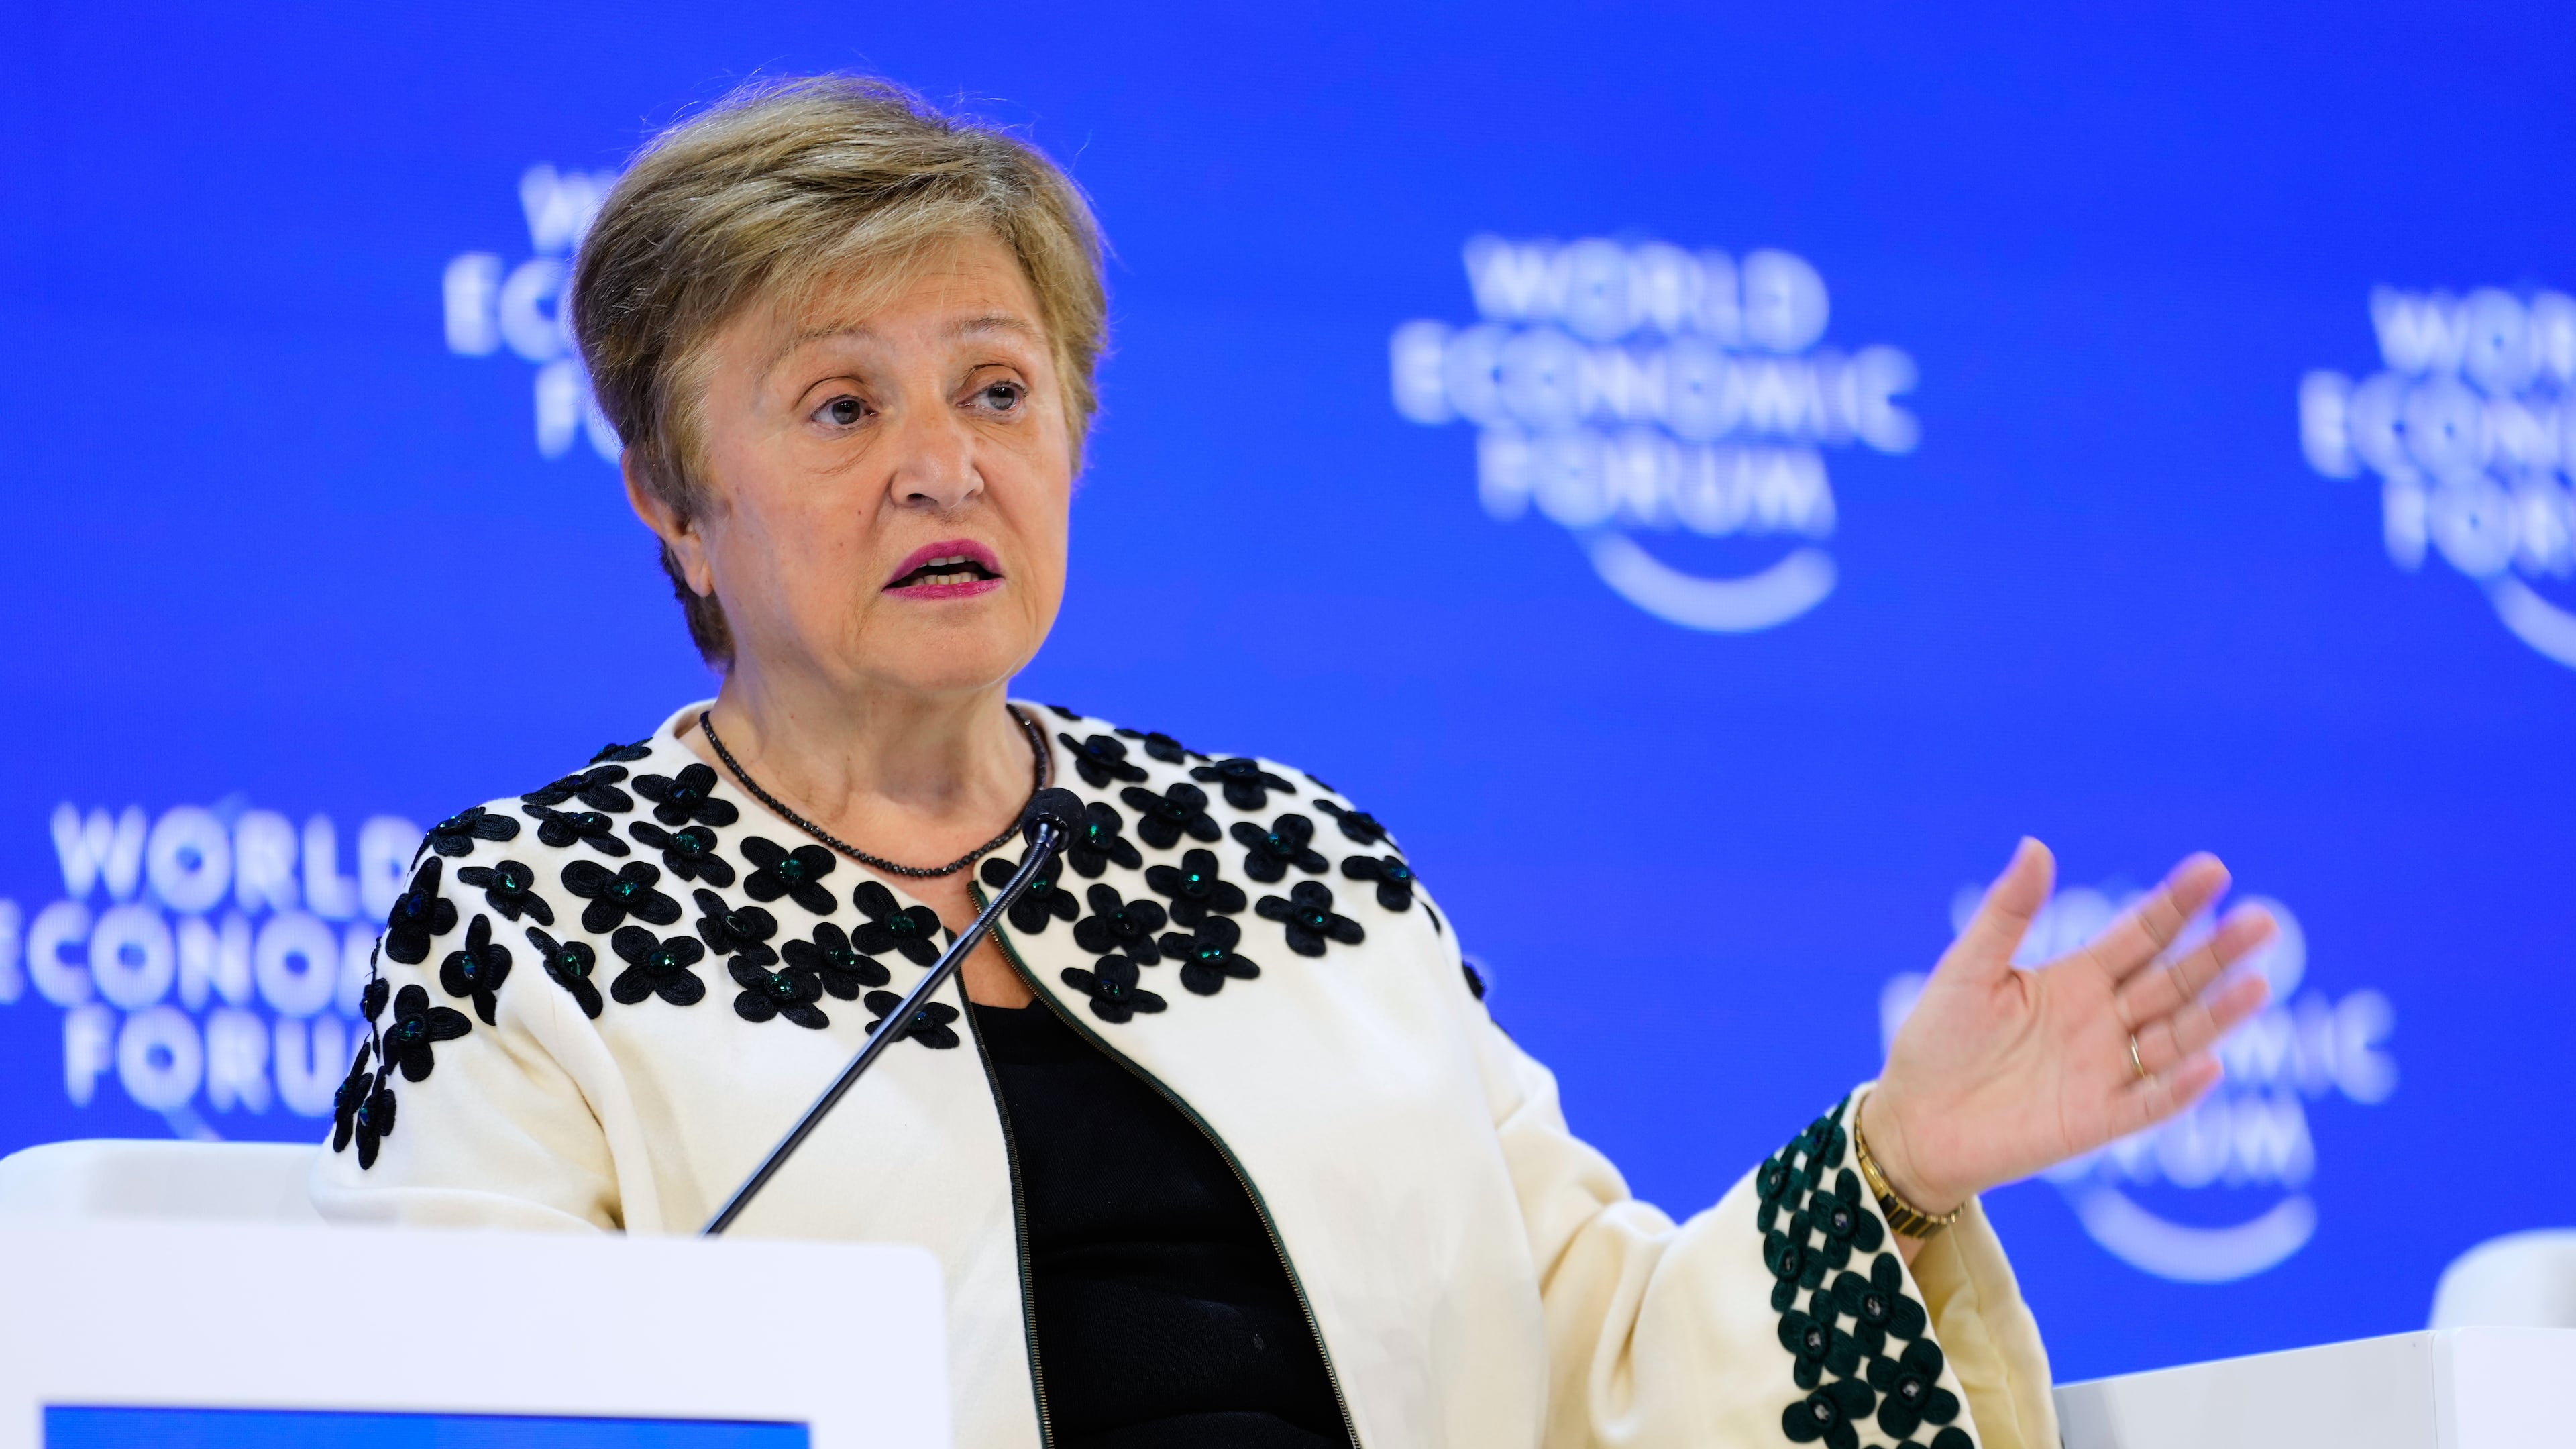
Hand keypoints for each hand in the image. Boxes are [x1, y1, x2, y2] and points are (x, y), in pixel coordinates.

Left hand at [1861, 839, 2274, 1215]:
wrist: (1912, 1119)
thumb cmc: (1937, 1039)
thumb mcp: (1968, 967)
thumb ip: (2007, 912)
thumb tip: (2037, 845)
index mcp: (2075, 980)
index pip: (2140, 936)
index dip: (2176, 905)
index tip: (2215, 869)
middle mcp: (2102, 1022)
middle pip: (2172, 982)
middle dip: (2216, 954)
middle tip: (2263, 922)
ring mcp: (2105, 1072)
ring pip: (2175, 1038)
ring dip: (2215, 1015)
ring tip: (2256, 983)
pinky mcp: (2096, 1121)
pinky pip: (2148, 1104)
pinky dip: (2178, 1088)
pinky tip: (2208, 1064)